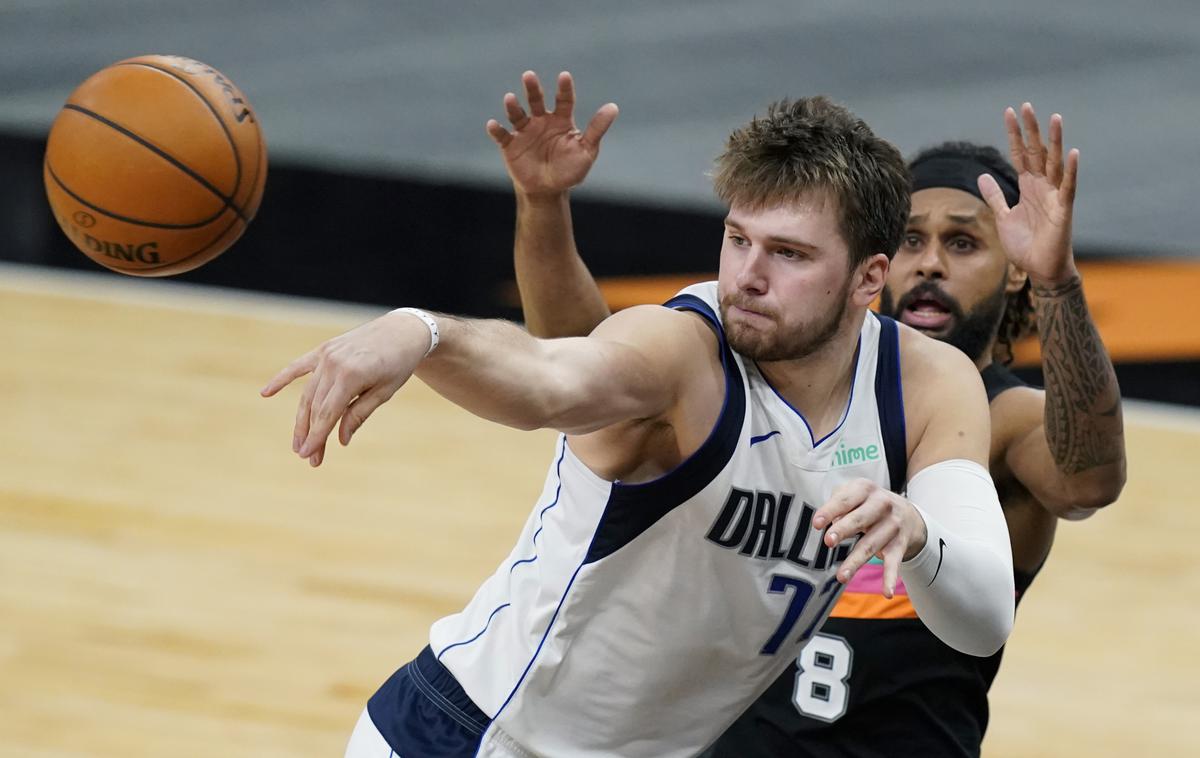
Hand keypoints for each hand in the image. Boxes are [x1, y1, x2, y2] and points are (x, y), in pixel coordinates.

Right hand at [260, 311, 430, 466]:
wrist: (402, 330)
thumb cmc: (398, 364)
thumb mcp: (384, 392)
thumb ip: (359, 414)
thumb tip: (341, 440)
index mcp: (351, 375)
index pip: (327, 413)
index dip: (317, 436)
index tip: (308, 456)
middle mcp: (334, 364)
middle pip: (316, 407)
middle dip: (311, 434)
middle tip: (308, 458)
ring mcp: (326, 355)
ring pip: (308, 393)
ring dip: (302, 419)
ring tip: (298, 442)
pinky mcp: (324, 349)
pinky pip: (298, 366)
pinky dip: (282, 379)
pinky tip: (266, 393)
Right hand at [486, 71, 618, 197]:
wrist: (548, 190)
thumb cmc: (569, 170)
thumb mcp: (586, 150)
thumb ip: (597, 129)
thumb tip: (614, 107)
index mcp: (560, 120)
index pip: (563, 100)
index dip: (563, 88)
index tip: (564, 76)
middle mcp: (541, 121)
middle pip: (536, 100)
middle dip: (532, 88)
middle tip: (529, 76)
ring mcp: (524, 132)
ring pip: (517, 114)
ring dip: (513, 106)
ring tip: (510, 98)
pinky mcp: (510, 145)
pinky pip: (501, 135)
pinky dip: (496, 130)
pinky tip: (493, 125)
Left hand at [812, 479, 927, 597]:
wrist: (908, 513)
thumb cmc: (867, 503)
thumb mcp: (854, 494)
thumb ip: (838, 503)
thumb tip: (829, 523)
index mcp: (865, 489)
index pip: (845, 500)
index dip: (830, 510)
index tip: (816, 523)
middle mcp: (882, 504)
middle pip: (860, 519)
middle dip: (844, 529)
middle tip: (828, 541)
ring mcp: (893, 525)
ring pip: (871, 545)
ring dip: (856, 561)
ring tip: (841, 577)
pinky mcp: (900, 544)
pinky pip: (894, 562)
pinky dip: (891, 578)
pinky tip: (887, 593)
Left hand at [978, 103, 1079, 286]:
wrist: (1040, 270)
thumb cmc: (1025, 245)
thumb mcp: (1003, 216)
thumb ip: (995, 196)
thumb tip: (982, 176)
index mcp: (1028, 187)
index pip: (1020, 154)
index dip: (1014, 135)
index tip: (1009, 112)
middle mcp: (1042, 187)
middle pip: (1037, 152)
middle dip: (1031, 130)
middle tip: (1026, 106)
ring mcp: (1054, 196)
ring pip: (1054, 163)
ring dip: (1055, 142)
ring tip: (1055, 118)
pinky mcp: (1064, 210)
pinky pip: (1068, 187)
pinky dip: (1070, 171)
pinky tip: (1072, 153)